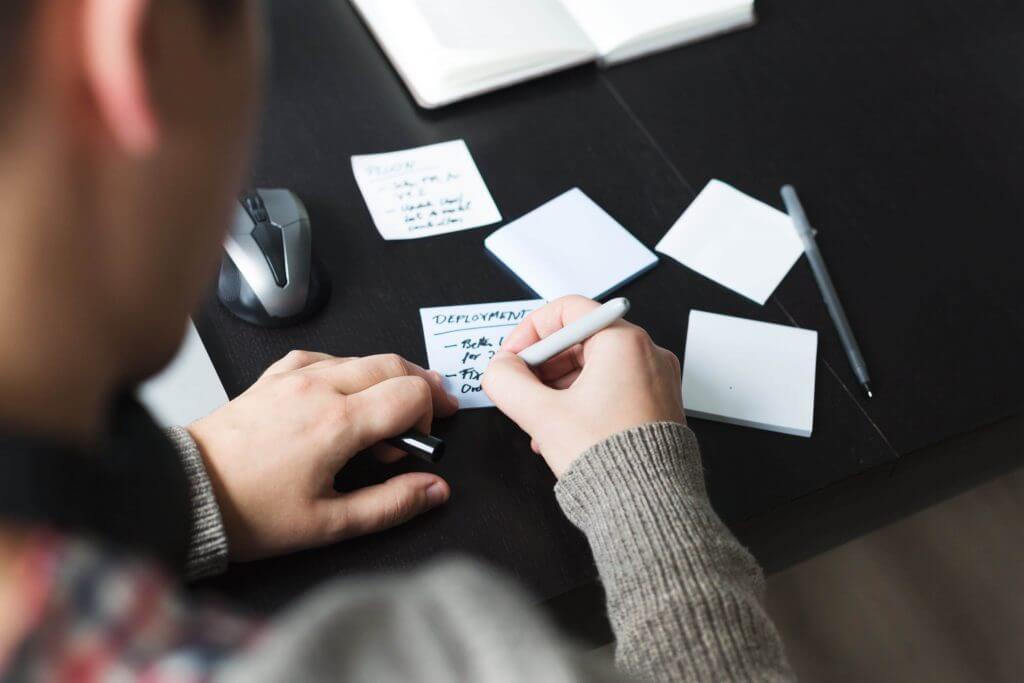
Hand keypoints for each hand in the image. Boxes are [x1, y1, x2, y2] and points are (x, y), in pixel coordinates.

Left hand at [187, 351, 458, 560]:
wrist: (188, 494)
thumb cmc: (250, 512)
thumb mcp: (329, 524)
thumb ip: (391, 504)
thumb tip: (434, 490)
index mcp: (337, 423)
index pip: (410, 393)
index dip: (429, 414)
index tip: (421, 441)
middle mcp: (318, 389)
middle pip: (393, 364)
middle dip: (420, 387)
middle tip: (430, 413)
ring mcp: (293, 377)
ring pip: (361, 357)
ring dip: (385, 379)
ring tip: (385, 415)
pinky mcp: (273, 377)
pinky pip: (324, 358)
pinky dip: (347, 371)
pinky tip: (344, 393)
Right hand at [482, 296, 684, 477]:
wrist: (649, 506)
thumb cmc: (610, 460)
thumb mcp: (542, 415)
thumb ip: (508, 382)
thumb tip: (500, 369)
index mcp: (624, 343)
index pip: (567, 310)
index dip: (530, 331)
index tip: (512, 357)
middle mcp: (647, 354)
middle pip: (580, 339)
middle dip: (542, 364)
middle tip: (519, 388)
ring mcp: (657, 380)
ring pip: (594, 366)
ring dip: (558, 386)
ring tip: (537, 418)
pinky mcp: (658, 404)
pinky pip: (612, 387)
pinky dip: (582, 399)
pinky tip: (561, 429)